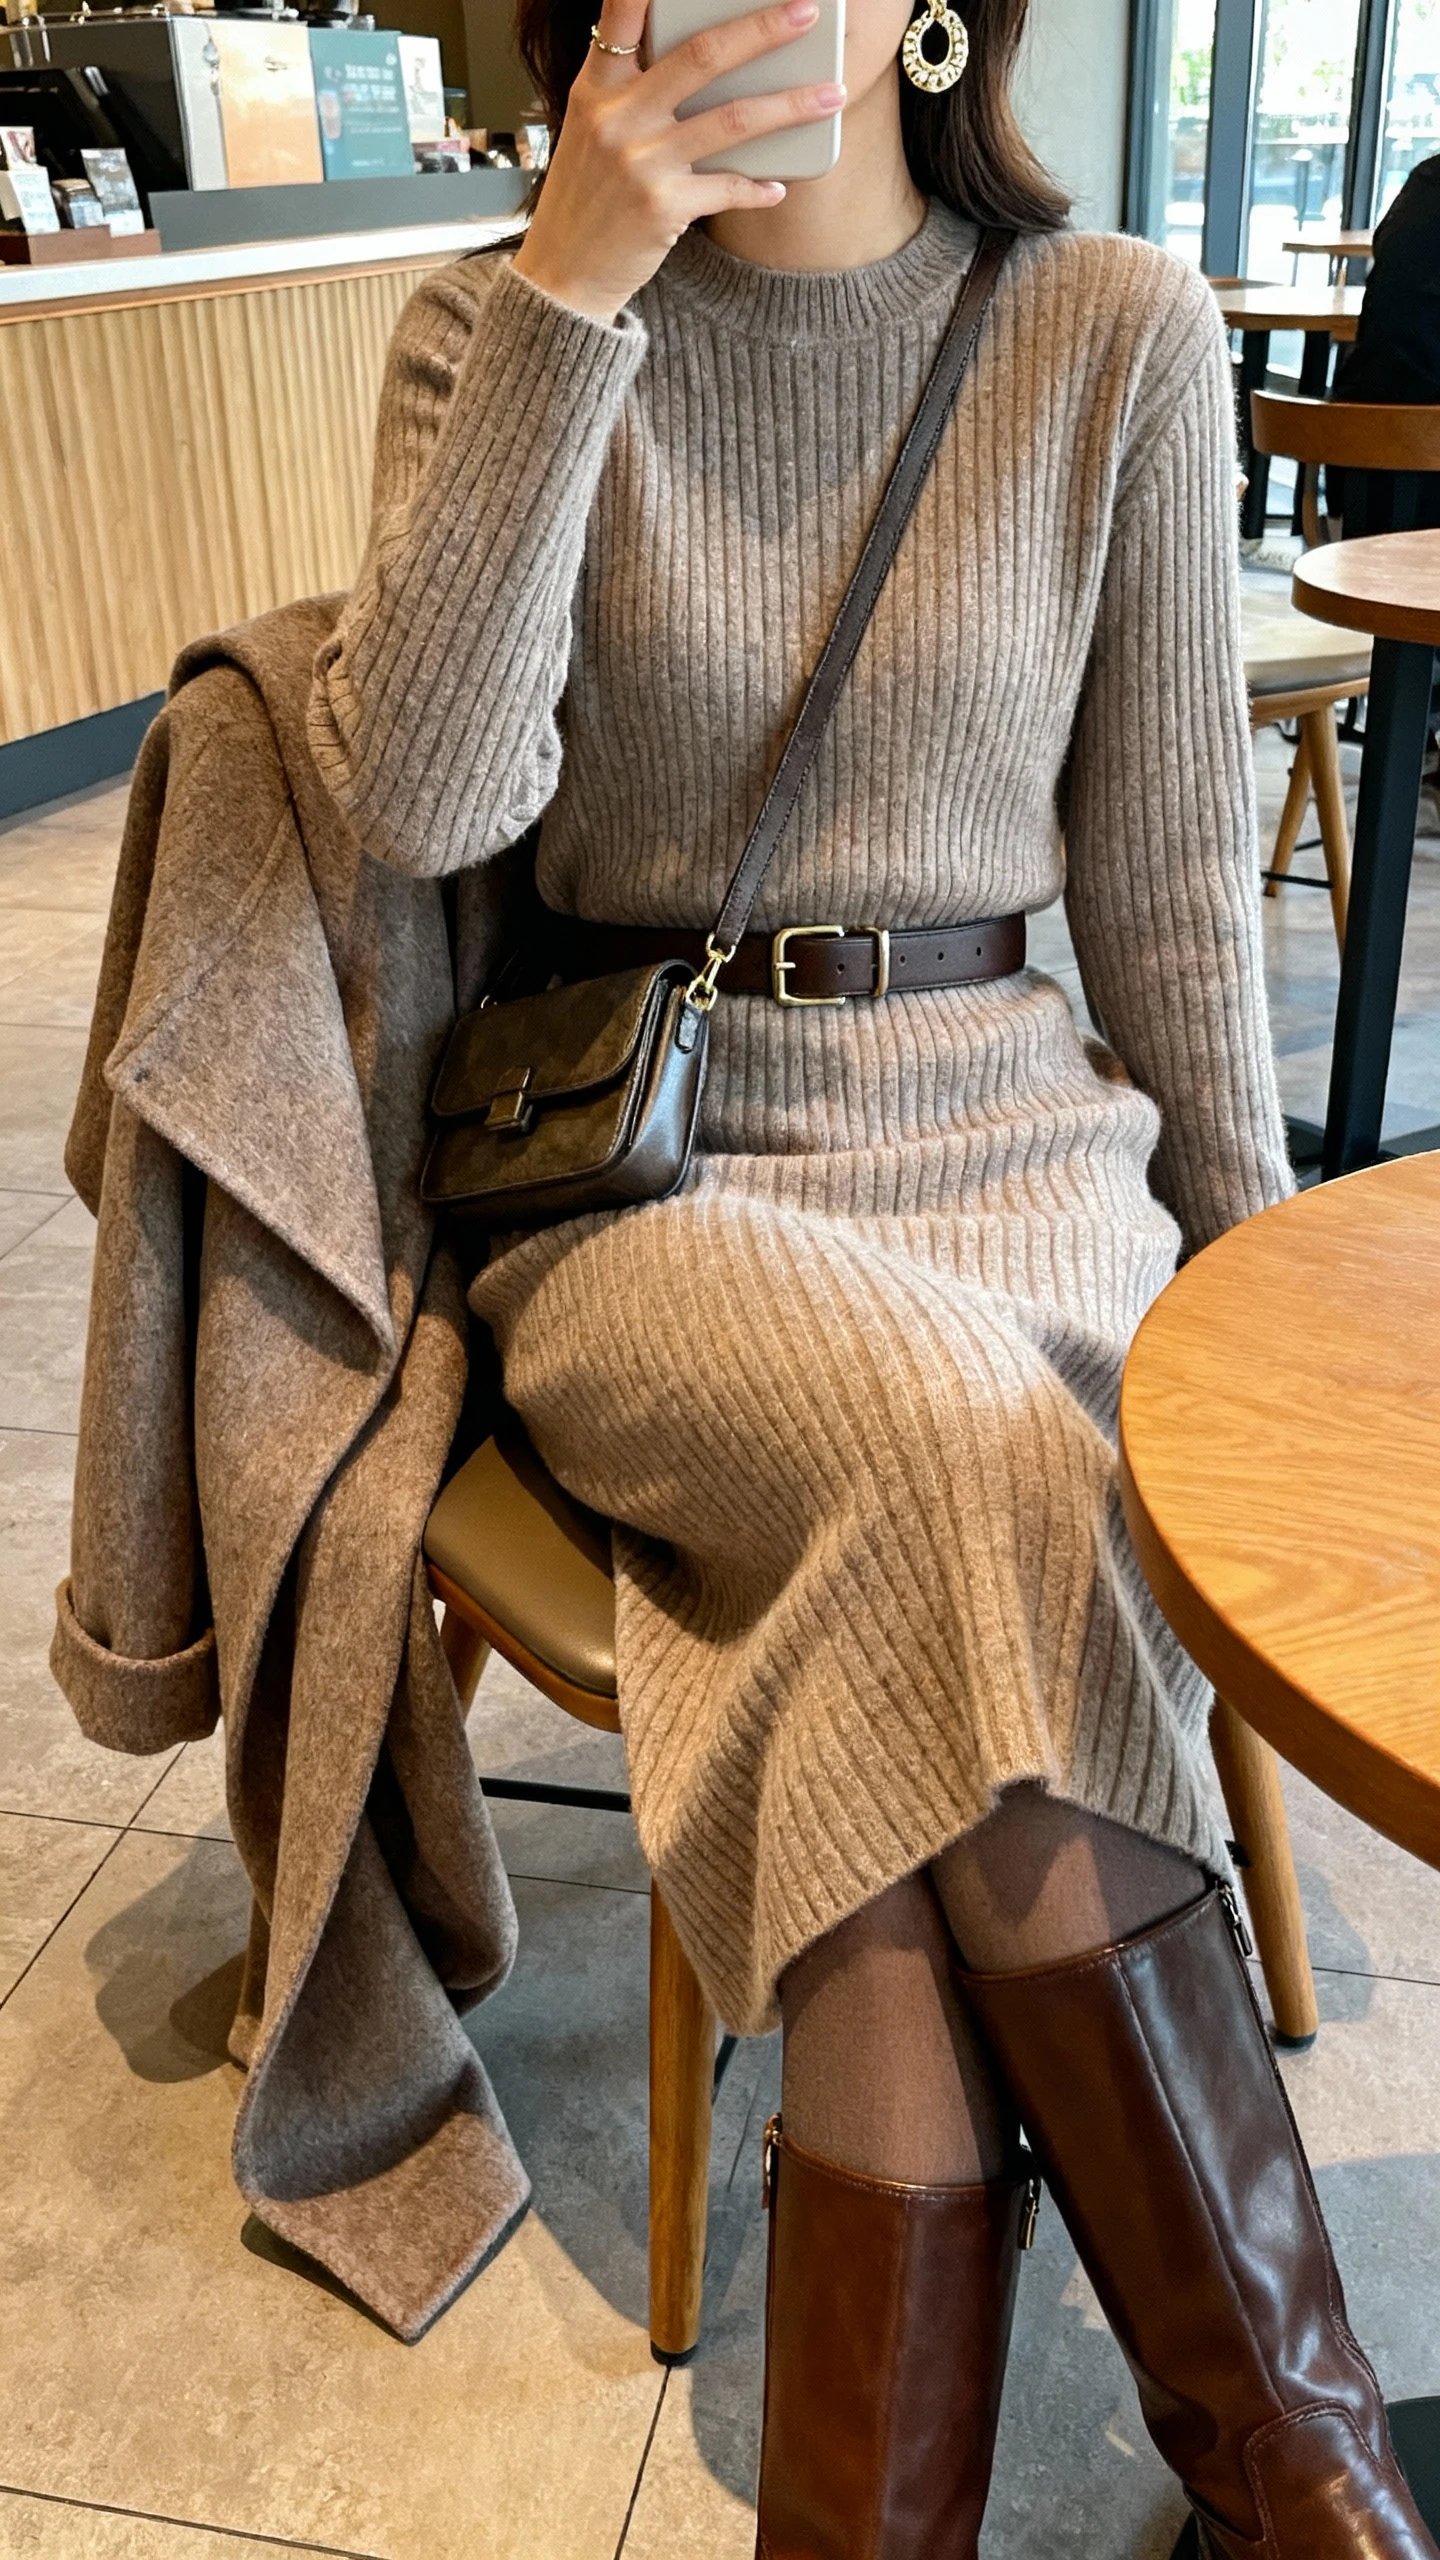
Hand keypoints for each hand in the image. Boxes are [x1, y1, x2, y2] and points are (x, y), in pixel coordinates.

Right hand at [512, 0, 844, 325]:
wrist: (563, 275)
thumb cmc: (584, 199)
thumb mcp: (590, 131)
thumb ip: (630, 91)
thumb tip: (699, 62)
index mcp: (596, 88)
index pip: (621, 15)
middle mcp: (617, 117)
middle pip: (702, 56)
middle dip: (763, 30)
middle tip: (807, 13)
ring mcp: (641, 162)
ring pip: (732, 120)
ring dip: (791, 106)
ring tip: (831, 94)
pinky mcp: (663, 207)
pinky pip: (728, 187)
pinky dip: (759, 186)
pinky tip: (778, 184)